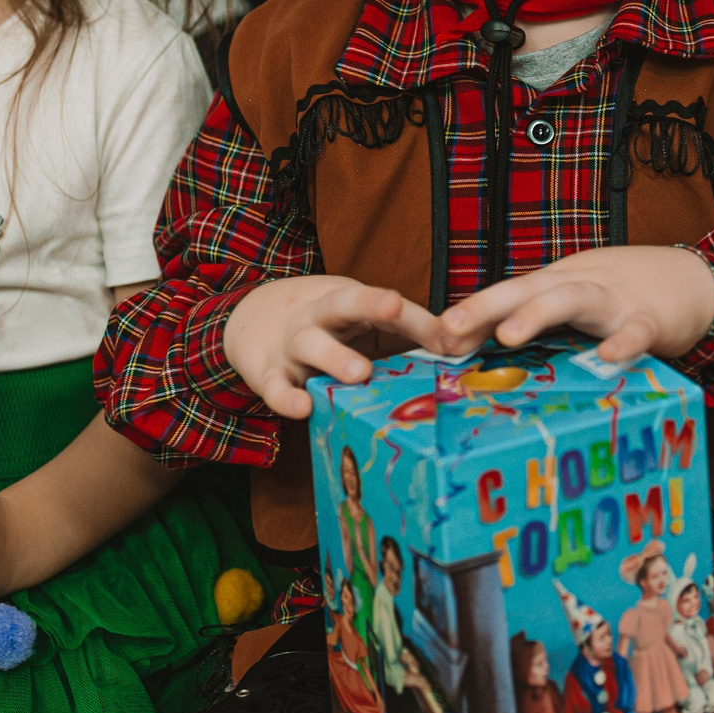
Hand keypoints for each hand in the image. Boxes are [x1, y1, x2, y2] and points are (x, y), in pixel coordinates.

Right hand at [223, 276, 453, 416]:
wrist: (251, 322)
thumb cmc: (327, 327)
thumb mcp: (362, 322)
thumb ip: (407, 334)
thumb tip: (462, 349)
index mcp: (350, 303)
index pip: (388, 307)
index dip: (418, 319)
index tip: (450, 334)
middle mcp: (321, 317)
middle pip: (344, 304)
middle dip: (370, 304)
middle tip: (394, 306)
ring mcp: (293, 344)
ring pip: (311, 345)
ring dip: (335, 356)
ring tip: (360, 372)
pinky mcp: (269, 373)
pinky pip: (276, 387)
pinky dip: (287, 399)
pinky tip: (303, 409)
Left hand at [436, 247, 713, 365]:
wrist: (692, 280)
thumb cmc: (622, 297)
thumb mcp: (574, 301)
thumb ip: (536, 323)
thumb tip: (479, 354)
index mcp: (555, 284)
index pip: (504, 295)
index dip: (469, 314)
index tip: (433, 340)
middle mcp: (577, 285)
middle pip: (524, 288)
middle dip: (483, 307)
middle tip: (447, 330)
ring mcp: (613, 300)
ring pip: (571, 299)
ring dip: (537, 314)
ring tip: (507, 336)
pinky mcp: (650, 319)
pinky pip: (635, 332)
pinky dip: (622, 344)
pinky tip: (607, 360)